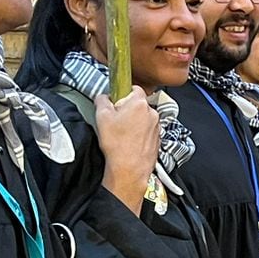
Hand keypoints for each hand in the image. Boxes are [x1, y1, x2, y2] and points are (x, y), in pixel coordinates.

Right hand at [94, 93, 160, 213]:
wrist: (129, 170)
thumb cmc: (118, 145)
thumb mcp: (101, 116)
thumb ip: (102, 100)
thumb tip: (103, 97)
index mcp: (140, 103)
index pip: (134, 87)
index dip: (122, 93)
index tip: (116, 100)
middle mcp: (152, 113)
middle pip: (138, 104)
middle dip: (127, 109)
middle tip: (115, 119)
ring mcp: (156, 127)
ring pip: (143, 118)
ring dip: (134, 122)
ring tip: (121, 134)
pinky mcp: (157, 139)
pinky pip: (147, 131)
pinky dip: (139, 134)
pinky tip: (128, 142)